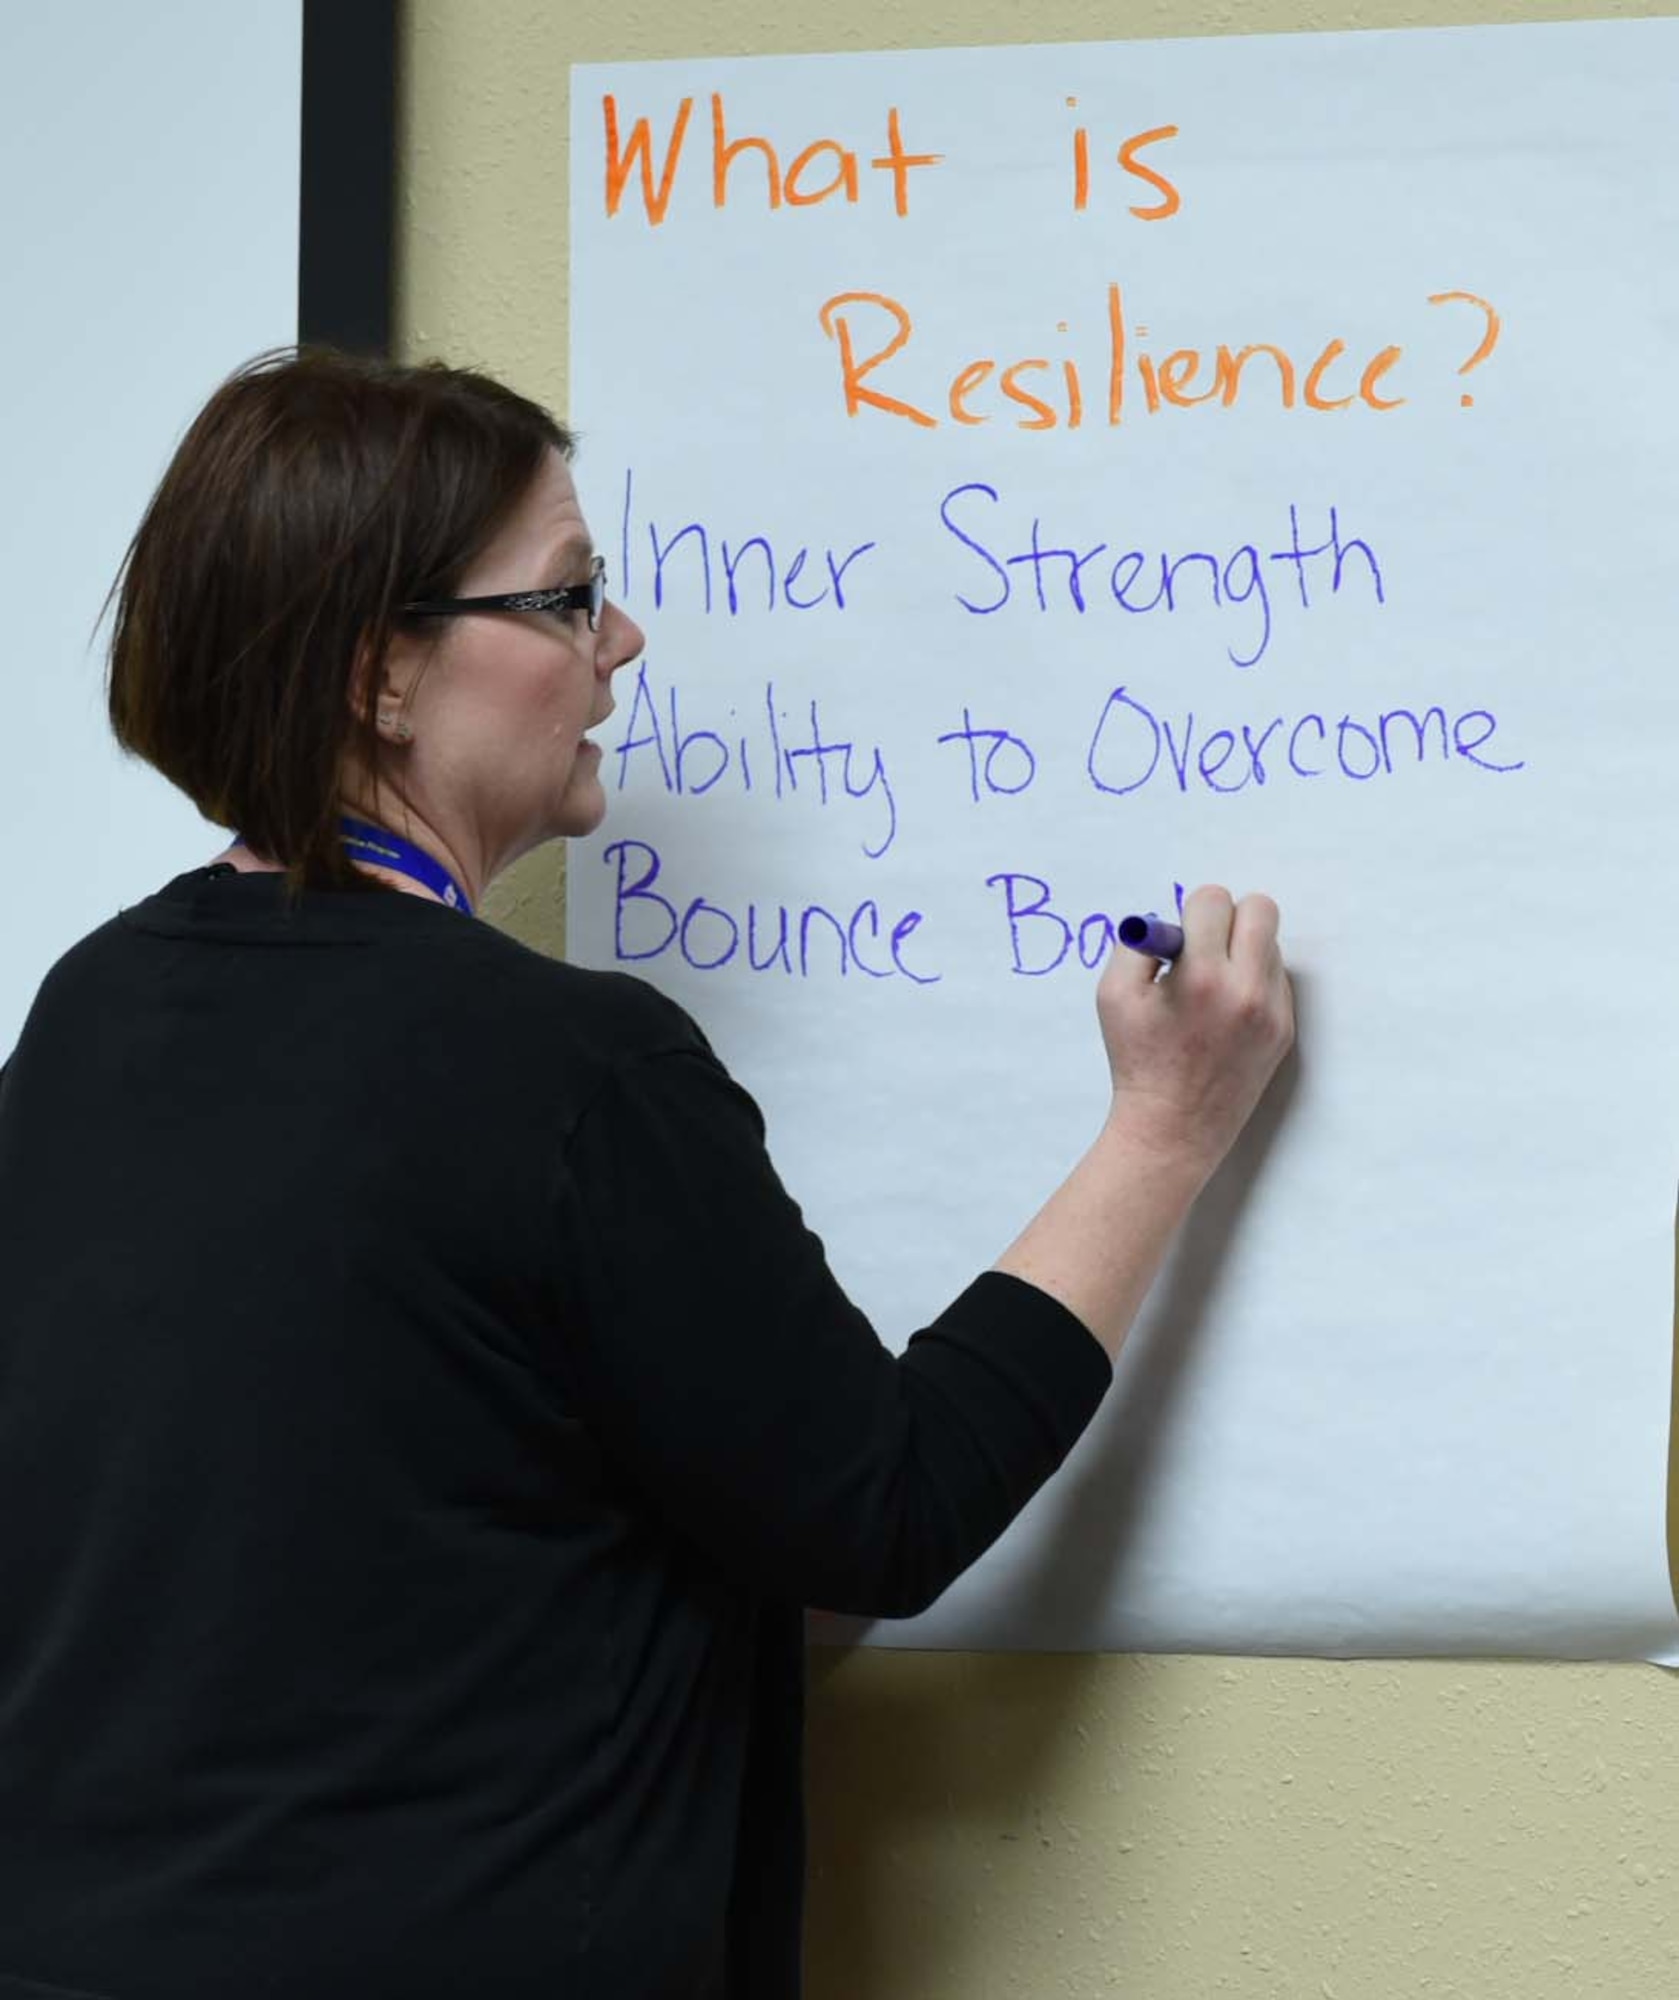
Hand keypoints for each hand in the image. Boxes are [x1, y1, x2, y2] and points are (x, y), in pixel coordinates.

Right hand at [1096, 885, 1293, 1181]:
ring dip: (1242, 951)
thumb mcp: (1113, 995)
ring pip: (1270, 945)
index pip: (1214, 899)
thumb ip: (1137, 944)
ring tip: (1211, 988)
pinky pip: (1276, 980)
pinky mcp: (1284, 1030)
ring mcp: (1273, 1012)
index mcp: (1202, 976)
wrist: (1173, 1128)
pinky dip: (1253, 983)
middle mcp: (1247, 990)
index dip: (1191, 912)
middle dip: (1229, 917)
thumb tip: (1171, 921)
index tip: (1179, 940)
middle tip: (1205, 947)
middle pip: (1262, 909)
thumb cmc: (1137, 1060)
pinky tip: (1225, 1013)